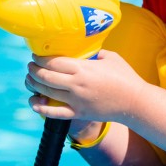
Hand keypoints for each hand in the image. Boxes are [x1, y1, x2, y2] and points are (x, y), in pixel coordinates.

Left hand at [24, 51, 146, 122]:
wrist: (135, 102)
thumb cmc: (125, 77)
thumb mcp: (110, 57)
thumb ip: (94, 53)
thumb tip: (83, 51)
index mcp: (83, 68)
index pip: (53, 62)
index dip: (40, 58)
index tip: (36, 56)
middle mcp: (76, 84)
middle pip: (45, 76)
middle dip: (33, 70)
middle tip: (30, 66)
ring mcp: (76, 100)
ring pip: (46, 92)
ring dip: (33, 84)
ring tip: (30, 79)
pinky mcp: (78, 113)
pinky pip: (54, 112)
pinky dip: (40, 107)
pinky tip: (33, 101)